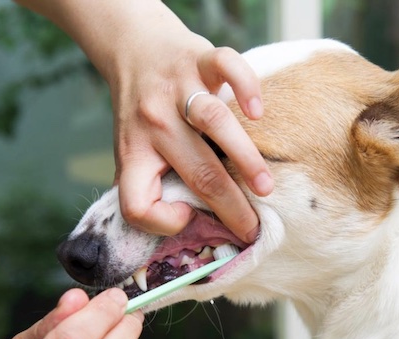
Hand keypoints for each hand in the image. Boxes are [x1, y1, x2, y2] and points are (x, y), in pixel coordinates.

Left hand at [15, 0, 273, 242]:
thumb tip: (192, 219)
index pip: (137, 202)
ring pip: (213, 122)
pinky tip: (257, 112)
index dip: (161, 223)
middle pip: (197, 172)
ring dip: (246, 158)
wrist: (133, 50)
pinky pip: (226, 66)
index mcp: (135, 152)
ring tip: (266, 187)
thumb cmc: (142, 113)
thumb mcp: (133, 150)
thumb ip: (151, 181)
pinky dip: (246, 87)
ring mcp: (177, 87)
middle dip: (231, 207)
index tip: (189, 218)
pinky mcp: (197, 57)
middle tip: (254, 229)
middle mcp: (154, 122)